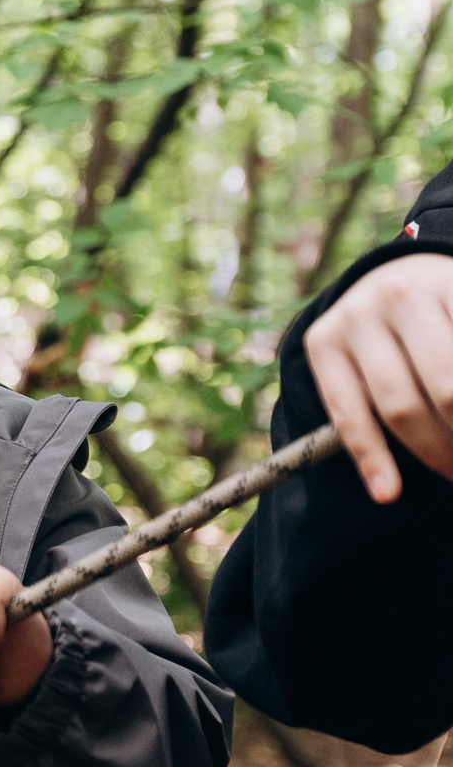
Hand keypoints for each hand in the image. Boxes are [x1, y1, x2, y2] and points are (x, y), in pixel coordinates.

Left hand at [305, 252, 452, 502]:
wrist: (409, 269)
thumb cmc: (383, 339)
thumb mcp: (356, 362)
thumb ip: (364, 406)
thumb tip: (386, 489)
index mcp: (325, 342)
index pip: (347, 411)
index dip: (371, 458)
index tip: (389, 497)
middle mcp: (361, 314)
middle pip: (404, 404)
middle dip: (438, 449)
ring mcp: (412, 295)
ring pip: (448, 384)